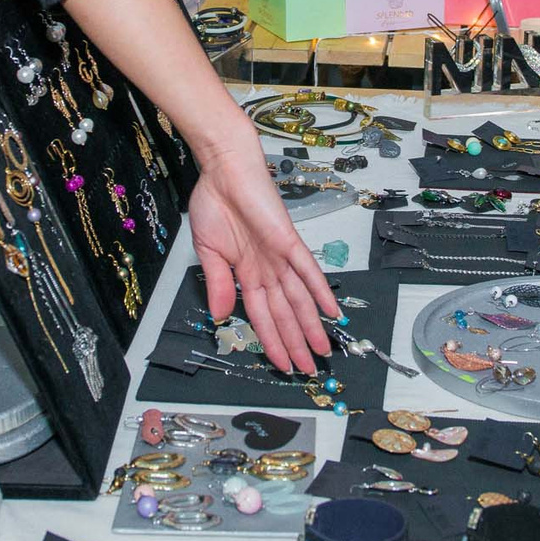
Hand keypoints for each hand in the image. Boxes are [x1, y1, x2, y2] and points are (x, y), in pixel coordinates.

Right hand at [187, 139, 336, 374]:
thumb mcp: (207, 252)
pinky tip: (332, 311)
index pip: (263, 317)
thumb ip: (217, 284)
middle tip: (310, 369)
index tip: (283, 364)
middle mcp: (268, 269)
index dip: (273, 342)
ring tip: (323, 351)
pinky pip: (308, 270)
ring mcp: (280, 257)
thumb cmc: (214, 204)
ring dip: (311, 327)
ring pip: (299, 300)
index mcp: (247, 274)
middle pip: (285, 315)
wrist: (223, 171)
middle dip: (297, 343)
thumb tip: (220, 316)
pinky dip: (320, 290)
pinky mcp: (289, 241)